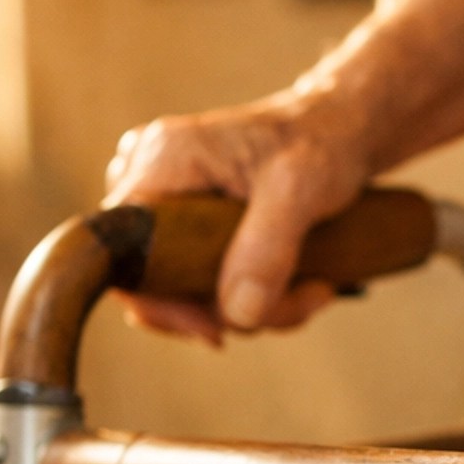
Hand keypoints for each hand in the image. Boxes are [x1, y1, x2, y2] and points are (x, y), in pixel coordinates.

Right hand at [105, 88, 370, 345]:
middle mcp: (152, 179)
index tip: (217, 330)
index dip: (160, 304)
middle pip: (156, 281)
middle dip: (226, 310)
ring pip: (186, 289)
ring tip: (314, 288)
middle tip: (295, 304)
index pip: (122, 253)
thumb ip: (267, 249)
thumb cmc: (320, 144)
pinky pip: (205, 281)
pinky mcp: (191, 224)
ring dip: (254, 308)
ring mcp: (169, 203)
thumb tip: (237, 315)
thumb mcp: (301, 190)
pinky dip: (254, 296)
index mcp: (162, 160)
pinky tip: (302, 284)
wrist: (341, 132)